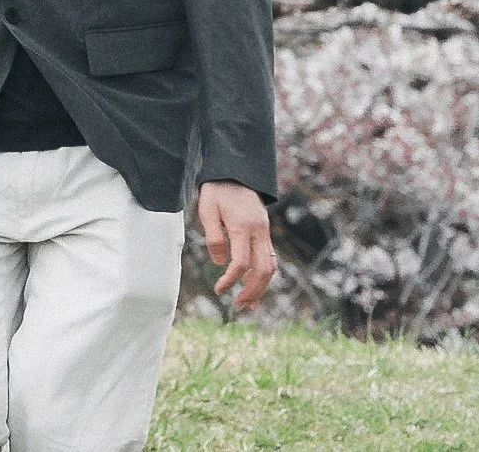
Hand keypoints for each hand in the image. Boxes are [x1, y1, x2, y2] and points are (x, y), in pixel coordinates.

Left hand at [196, 180, 275, 311]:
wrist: (236, 172)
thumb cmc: (217, 190)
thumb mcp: (207, 209)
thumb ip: (213, 236)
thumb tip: (221, 262)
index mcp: (243, 226)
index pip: (242, 262)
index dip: (231, 280)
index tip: (219, 289)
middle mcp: (259, 231)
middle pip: (263, 269)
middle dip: (252, 291)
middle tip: (239, 306)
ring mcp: (265, 232)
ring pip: (270, 266)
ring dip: (261, 287)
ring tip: (249, 304)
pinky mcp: (264, 232)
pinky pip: (269, 258)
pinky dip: (264, 276)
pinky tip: (255, 287)